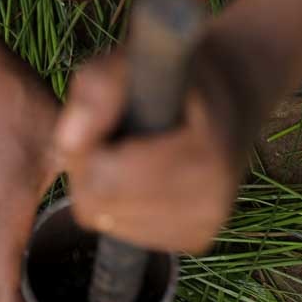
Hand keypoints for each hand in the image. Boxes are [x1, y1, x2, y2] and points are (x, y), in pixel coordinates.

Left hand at [52, 26, 264, 254]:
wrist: (232, 94)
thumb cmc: (175, 77)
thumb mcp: (136, 61)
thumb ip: (98, 87)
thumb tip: (70, 140)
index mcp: (203, 160)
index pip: (101, 179)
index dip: (85, 147)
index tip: (103, 119)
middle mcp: (210, 206)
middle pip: (96, 205)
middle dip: (88, 169)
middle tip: (112, 135)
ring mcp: (203, 229)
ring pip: (105, 221)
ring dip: (101, 187)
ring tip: (130, 151)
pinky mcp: (193, 240)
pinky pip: (122, 231)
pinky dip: (118, 204)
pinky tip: (141, 175)